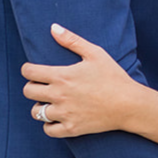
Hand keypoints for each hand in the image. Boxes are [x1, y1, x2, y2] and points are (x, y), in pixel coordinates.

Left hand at [21, 23, 137, 137]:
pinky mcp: (71, 128)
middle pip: (28, 92)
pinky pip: (48, 130)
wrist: (129, 104)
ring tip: (50, 102)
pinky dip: (49, 124)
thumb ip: (72, 40)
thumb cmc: (114, 77)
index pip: (29, 72)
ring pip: (36, 112)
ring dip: (40, 106)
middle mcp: (59, 96)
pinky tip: (57, 117)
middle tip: (43, 86)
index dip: (28, 69)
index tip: (34, 70)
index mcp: (62, 76)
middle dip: (32, 86)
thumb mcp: (96, 53)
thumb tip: (53, 28)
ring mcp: (64, 113)